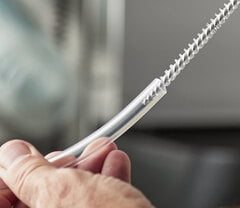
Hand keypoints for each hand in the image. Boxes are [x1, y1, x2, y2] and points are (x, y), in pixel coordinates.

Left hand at [0, 139, 152, 207]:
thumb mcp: (61, 192)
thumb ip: (30, 172)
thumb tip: (13, 155)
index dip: (9, 176)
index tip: (21, 157)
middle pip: (33, 201)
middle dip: (58, 169)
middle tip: (71, 157)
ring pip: (66, 203)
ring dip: (87, 170)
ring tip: (103, 151)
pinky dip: (103, 185)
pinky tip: (115, 166)